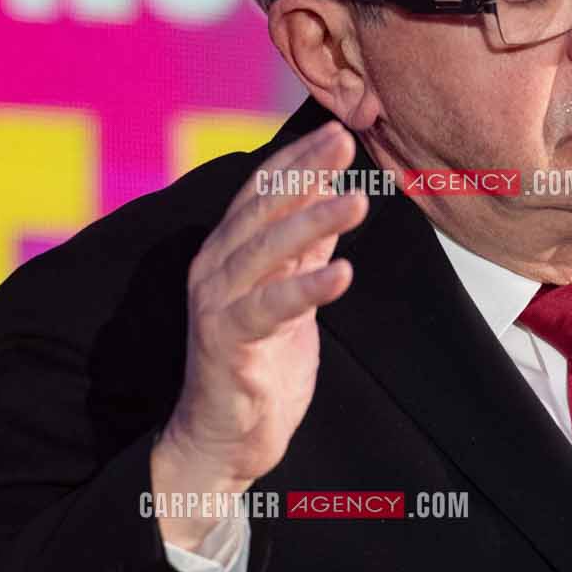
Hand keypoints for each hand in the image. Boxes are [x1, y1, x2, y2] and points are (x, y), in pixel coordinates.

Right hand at [152, 121, 367, 550]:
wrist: (222, 442)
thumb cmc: (257, 366)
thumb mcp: (289, 297)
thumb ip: (303, 250)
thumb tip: (332, 196)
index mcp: (227, 252)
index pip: (262, 190)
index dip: (298, 158)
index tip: (338, 129)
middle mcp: (214, 268)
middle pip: (261, 207)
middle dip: (305, 172)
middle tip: (347, 145)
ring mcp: (216, 303)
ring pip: (264, 249)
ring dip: (312, 221)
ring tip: (358, 202)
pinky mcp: (225, 343)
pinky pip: (268, 307)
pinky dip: (306, 288)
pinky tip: (344, 273)